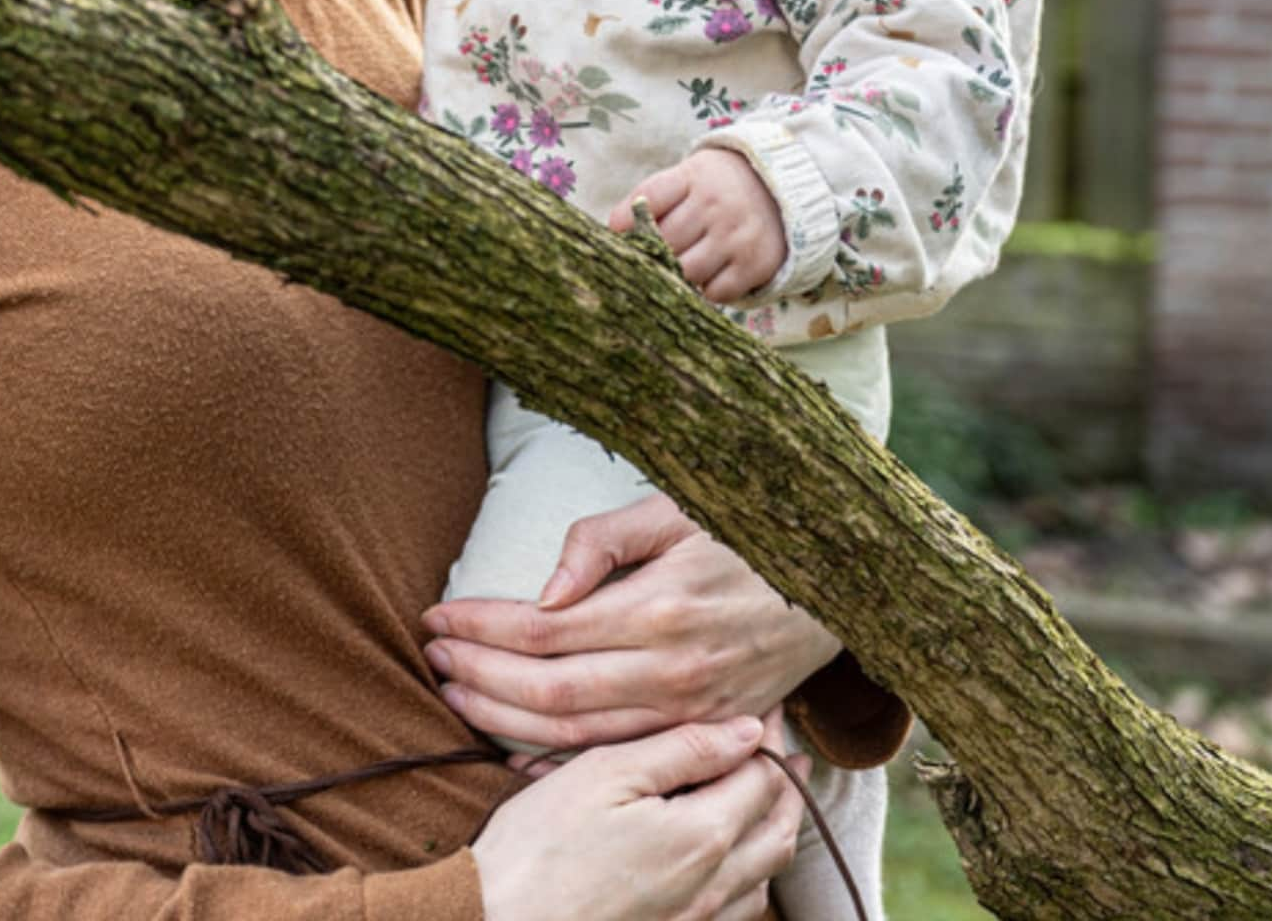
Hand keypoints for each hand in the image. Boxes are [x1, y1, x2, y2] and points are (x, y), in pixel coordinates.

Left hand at [424, 494, 839, 751]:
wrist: (838, 578)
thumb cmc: (746, 530)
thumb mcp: (677, 509)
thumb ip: (603, 541)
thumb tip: (544, 591)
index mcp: (662, 605)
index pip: (546, 629)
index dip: (483, 627)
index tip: (437, 617)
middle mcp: (674, 669)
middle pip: (550, 695)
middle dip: (479, 677)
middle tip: (432, 658)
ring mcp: (694, 710)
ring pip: (577, 738)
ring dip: (505, 721)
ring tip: (457, 693)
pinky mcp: (708, 731)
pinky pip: (621, 759)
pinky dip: (561, 762)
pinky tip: (517, 749)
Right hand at [471, 714, 802, 920]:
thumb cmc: (541, 844)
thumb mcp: (606, 774)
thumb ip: (683, 749)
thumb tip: (749, 729)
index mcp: (702, 835)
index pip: (763, 775)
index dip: (770, 735)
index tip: (765, 706)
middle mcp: (712, 887)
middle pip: (780, 829)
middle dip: (787, 782)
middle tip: (781, 745)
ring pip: (766, 875)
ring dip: (774, 828)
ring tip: (763, 793)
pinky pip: (739, 913)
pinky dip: (750, 875)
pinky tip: (729, 855)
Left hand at [610, 148, 786, 303]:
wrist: (781, 191)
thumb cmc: (716, 190)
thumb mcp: (688, 179)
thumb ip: (652, 199)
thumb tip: (615, 230)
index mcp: (694, 176)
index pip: (650, 196)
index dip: (627, 218)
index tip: (617, 233)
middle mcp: (717, 204)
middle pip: (665, 242)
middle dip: (653, 255)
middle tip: (650, 259)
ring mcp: (737, 235)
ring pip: (687, 272)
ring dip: (678, 276)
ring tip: (680, 268)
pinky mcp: (754, 264)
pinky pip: (715, 293)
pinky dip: (706, 291)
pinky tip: (709, 275)